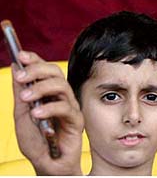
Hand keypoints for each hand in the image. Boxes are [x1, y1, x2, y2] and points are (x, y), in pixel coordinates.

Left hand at [12, 51, 82, 175]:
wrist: (47, 164)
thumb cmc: (37, 142)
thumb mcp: (21, 115)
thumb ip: (20, 93)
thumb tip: (15, 68)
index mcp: (48, 93)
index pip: (44, 70)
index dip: (35, 60)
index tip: (21, 55)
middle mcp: (61, 96)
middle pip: (55, 73)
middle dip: (37, 70)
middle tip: (20, 77)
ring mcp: (70, 106)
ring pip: (61, 86)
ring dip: (40, 88)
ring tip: (25, 98)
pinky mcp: (76, 119)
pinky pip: (65, 108)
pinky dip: (49, 108)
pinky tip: (37, 114)